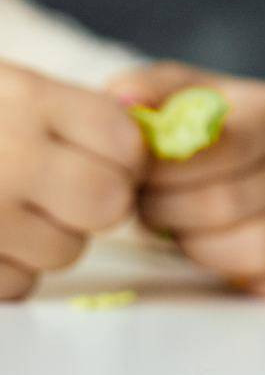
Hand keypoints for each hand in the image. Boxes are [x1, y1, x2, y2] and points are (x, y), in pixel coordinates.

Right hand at [0, 62, 144, 298]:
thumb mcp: (6, 89)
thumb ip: (70, 115)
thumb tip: (141, 151)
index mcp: (25, 99)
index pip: (126, 142)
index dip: (121, 155)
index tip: (98, 153)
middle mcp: (7, 156)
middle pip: (109, 204)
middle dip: (93, 203)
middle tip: (59, 190)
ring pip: (66, 251)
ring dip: (45, 239)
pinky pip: (18, 285)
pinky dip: (4, 270)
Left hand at [107, 63, 264, 299]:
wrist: (256, 176)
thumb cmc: (210, 141)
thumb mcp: (184, 98)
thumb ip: (153, 90)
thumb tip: (125, 96)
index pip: (222, 145)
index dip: (165, 167)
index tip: (135, 172)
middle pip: (227, 203)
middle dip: (167, 211)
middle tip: (147, 204)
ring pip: (255, 248)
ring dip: (198, 247)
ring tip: (180, 229)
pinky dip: (247, 280)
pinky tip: (222, 258)